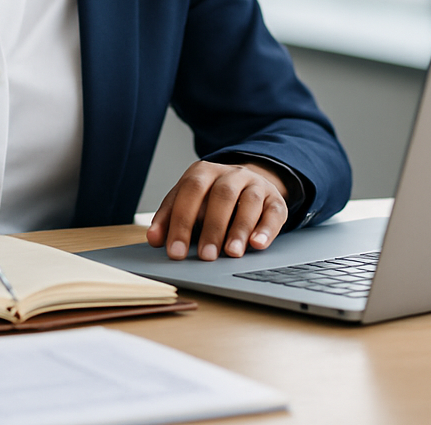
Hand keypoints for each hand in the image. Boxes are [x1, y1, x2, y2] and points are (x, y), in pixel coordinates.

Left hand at [146, 160, 288, 260]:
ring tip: (231, 253)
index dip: (181, 222)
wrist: (247, 182)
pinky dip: (266, 230)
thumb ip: (170, 216)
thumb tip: (155, 238)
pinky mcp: (275, 200)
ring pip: (249, 202)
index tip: (175, 251)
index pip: (190, 191)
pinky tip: (257, 245)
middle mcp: (231, 174)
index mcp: (203, 172)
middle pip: (222, 196)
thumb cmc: (211, 198)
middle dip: (212, 228)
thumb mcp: (188, 201)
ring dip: (239, 229)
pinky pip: (274, 212)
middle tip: (205, 257)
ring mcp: (256, 185)